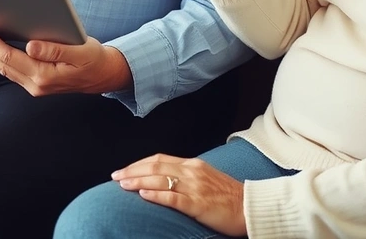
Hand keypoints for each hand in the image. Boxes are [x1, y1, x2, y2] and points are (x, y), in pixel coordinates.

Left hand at [0, 29, 132, 94]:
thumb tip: (30, 46)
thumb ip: (54, 49)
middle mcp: (37, 85)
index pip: (11, 58)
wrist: (104, 75)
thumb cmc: (93, 59)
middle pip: (4, 65)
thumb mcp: (79, 50)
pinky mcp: (38, 85)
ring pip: (6, 71)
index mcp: (44, 75)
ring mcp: (36, 87)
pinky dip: (2, 62)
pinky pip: (14, 73)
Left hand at [112, 154, 246, 236]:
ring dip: (138, 180)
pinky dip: (155, 194)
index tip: (124, 169)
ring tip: (122, 184)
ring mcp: (195, 187)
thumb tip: (164, 178)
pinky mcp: (198, 204)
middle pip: (155, 166)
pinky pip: (172, 197)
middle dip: (132, 170)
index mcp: (193, 164)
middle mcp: (192, 171)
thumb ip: (187, 176)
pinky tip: (142, 195)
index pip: (159, 158)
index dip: (139, 163)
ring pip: (160, 178)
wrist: (250, 207)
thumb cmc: (228, 196)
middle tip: (115, 176)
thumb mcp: (206, 178)